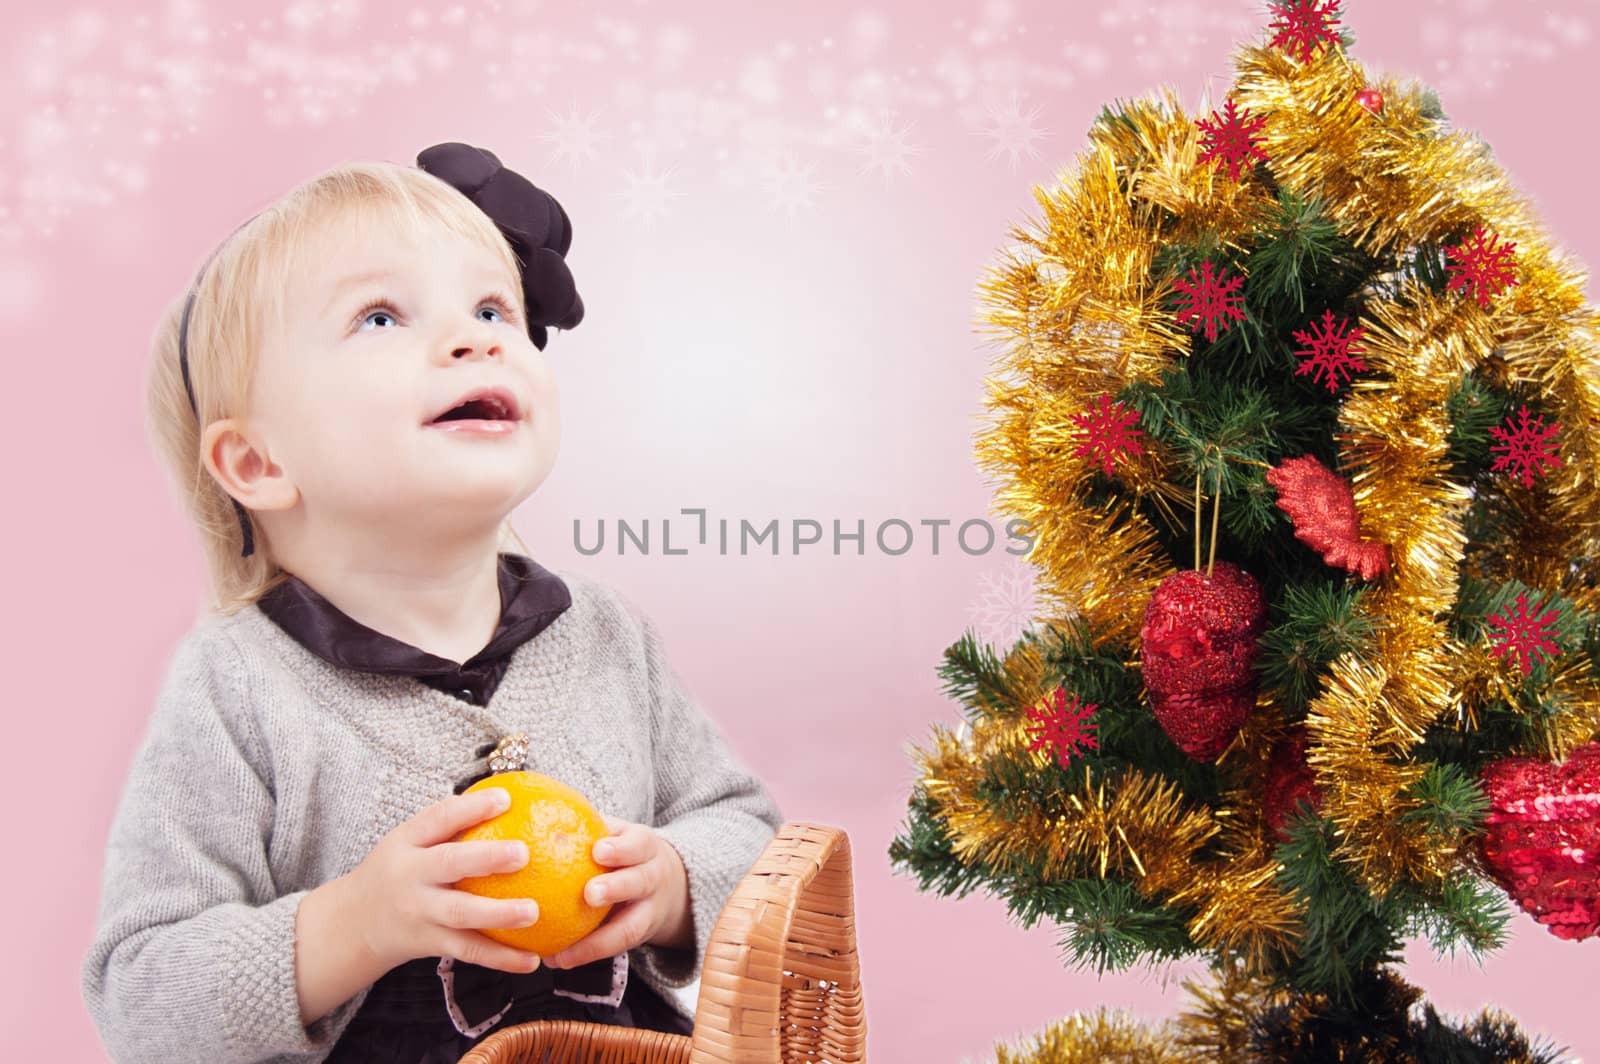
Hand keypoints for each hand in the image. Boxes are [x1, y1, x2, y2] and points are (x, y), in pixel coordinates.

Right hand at [342, 787, 544, 974]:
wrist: (354, 924)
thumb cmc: (398, 871)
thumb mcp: (408, 843)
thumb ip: (449, 825)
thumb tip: (512, 798)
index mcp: (406, 842)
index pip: (438, 819)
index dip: (471, 808)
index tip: (506, 798)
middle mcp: (410, 876)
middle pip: (448, 864)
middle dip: (487, 857)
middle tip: (524, 853)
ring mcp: (420, 913)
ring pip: (461, 914)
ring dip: (499, 914)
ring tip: (533, 912)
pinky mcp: (430, 943)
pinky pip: (469, 951)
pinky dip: (501, 958)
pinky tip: (532, 959)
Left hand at [542, 814, 691, 969]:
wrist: (671, 886)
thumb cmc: (627, 853)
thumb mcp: (617, 833)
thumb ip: (586, 824)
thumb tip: (533, 807)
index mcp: (645, 847)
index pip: (637, 844)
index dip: (621, 848)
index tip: (598, 850)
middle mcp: (652, 879)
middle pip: (640, 882)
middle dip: (617, 887)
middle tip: (590, 893)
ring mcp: (649, 911)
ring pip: (631, 928)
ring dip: (597, 941)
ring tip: (562, 953)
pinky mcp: (638, 937)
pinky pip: (613, 949)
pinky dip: (584, 955)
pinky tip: (554, 959)